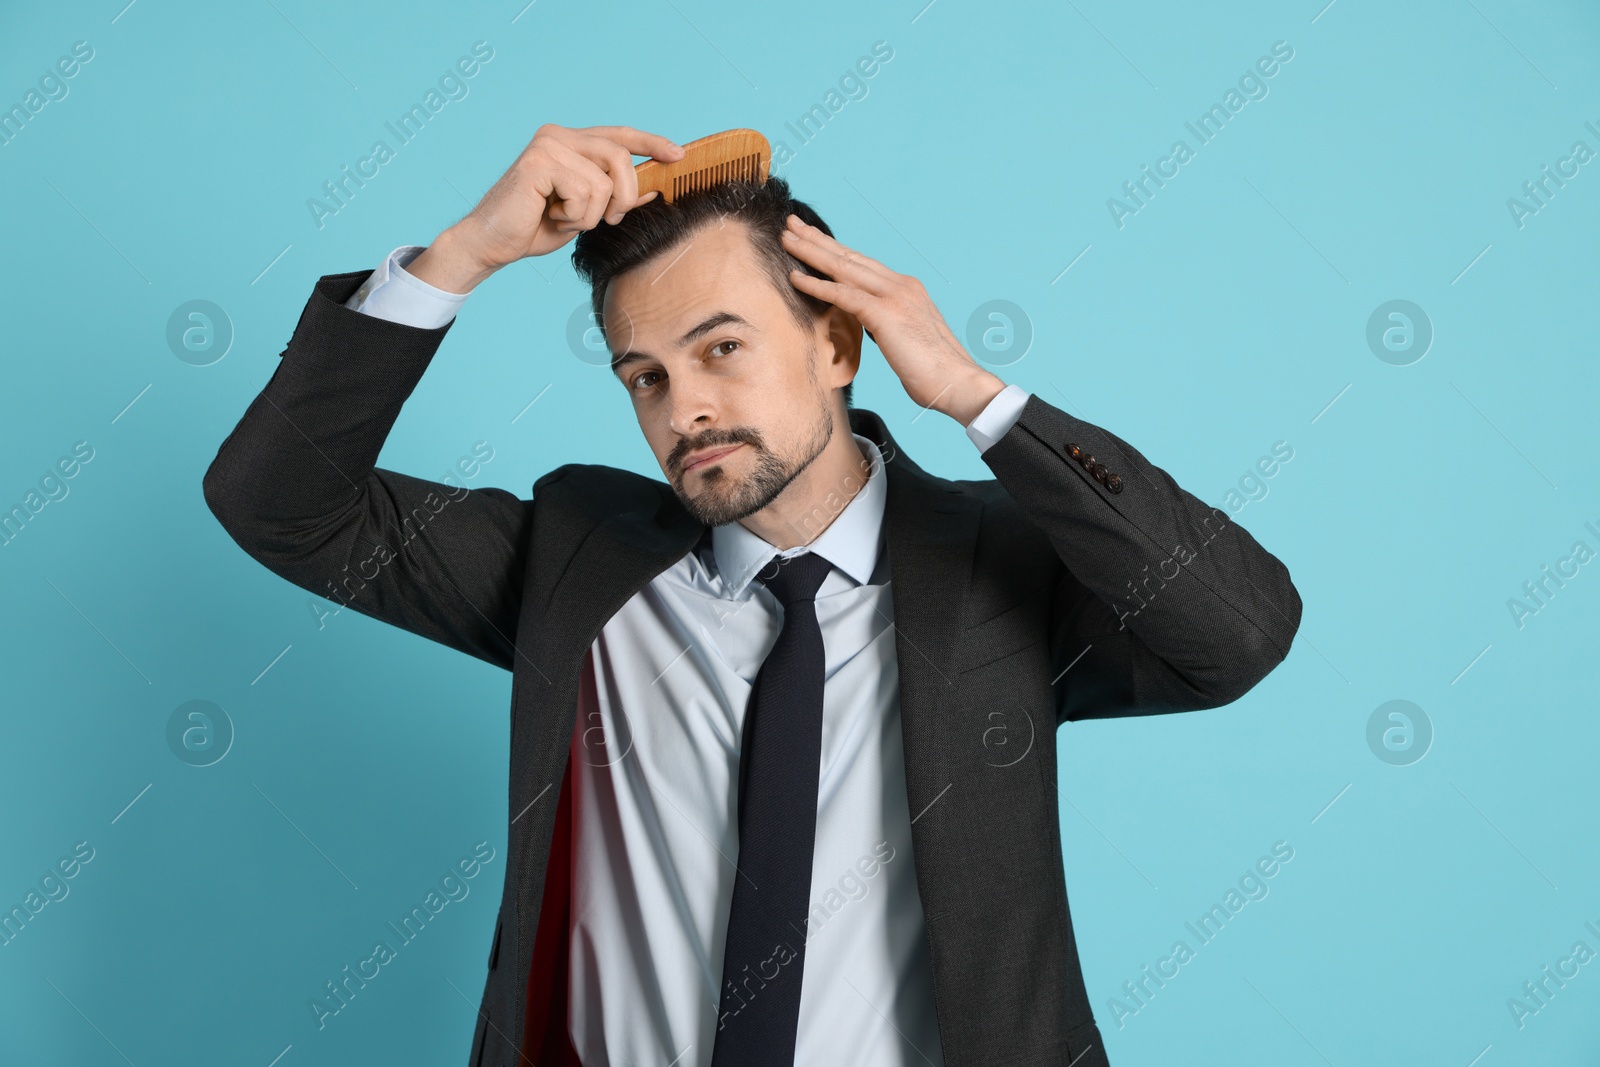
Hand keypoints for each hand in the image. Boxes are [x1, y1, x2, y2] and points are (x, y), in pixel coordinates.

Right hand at [409, 124, 684, 293]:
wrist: (493, 244)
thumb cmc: (536, 227)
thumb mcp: (587, 213)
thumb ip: (617, 197)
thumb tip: (655, 188)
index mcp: (569, 141)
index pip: (619, 135)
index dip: (650, 143)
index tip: (678, 155)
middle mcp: (558, 135)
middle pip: (620, 156)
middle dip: (624, 196)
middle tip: (608, 219)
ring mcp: (547, 145)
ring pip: (603, 182)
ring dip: (591, 214)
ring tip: (565, 219)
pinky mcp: (538, 162)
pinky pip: (584, 193)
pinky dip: (575, 217)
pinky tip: (551, 217)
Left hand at [781, 215, 1005, 425]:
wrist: (958, 384)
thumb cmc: (934, 372)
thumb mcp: (907, 339)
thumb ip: (889, 325)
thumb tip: (873, 328)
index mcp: (906, 289)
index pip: (863, 263)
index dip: (836, 249)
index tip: (812, 237)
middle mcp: (901, 285)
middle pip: (851, 257)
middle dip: (819, 239)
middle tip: (792, 224)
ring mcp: (895, 297)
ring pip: (844, 268)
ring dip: (812, 253)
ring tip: (786, 239)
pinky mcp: (887, 315)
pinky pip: (844, 295)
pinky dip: (817, 286)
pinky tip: (795, 278)